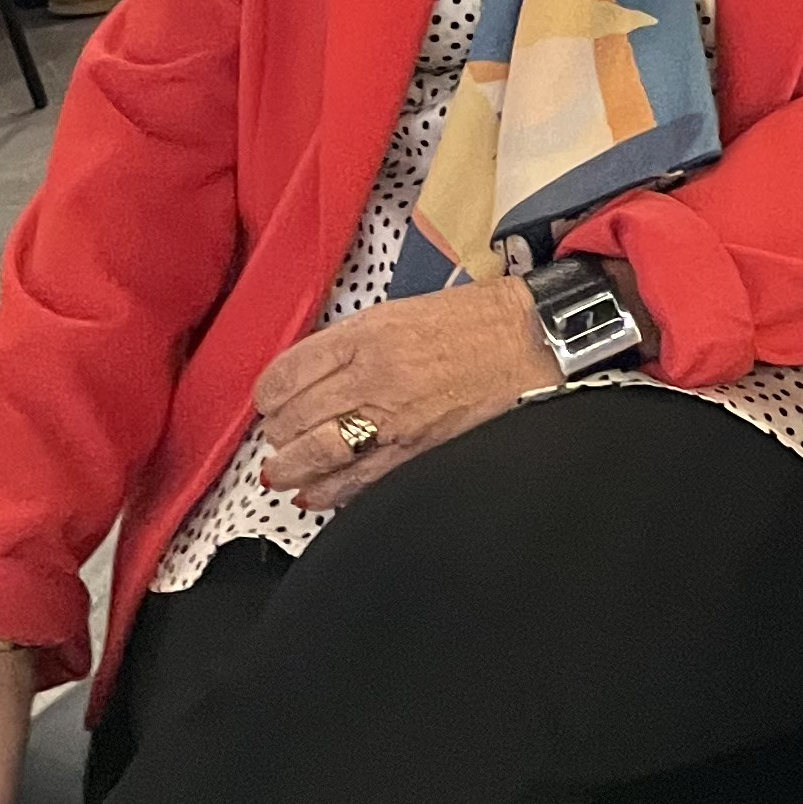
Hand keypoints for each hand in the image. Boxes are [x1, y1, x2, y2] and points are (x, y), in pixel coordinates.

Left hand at [251, 278, 559, 512]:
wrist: (533, 339)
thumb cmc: (478, 320)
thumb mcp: (404, 310)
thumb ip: (354, 342)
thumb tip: (312, 375)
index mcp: (367, 335)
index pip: (286, 373)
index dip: (268, 394)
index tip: (271, 400)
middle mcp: (372, 376)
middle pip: (292, 417)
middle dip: (278, 432)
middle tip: (281, 434)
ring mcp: (392, 418)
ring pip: (312, 454)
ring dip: (289, 467)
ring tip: (283, 470)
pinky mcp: (414, 451)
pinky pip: (354, 481)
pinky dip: (326, 493)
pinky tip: (315, 493)